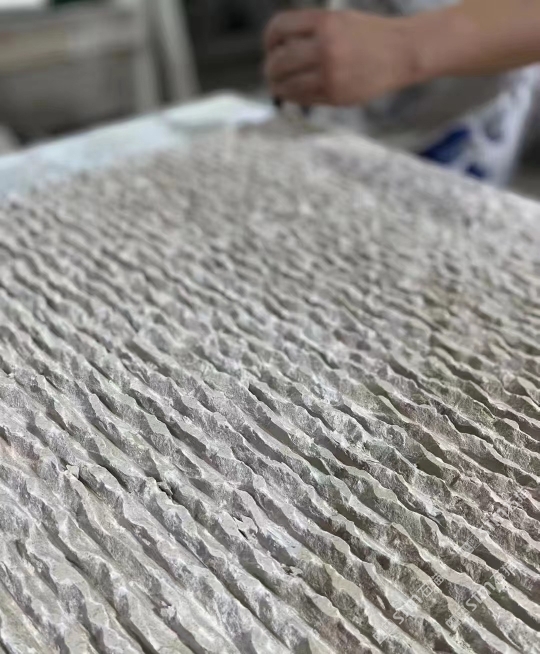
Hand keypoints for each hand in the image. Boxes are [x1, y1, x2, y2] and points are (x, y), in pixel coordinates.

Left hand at [264, 9, 417, 106]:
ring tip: (277, 85)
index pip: (279, 28)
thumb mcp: (338, 20)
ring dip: (277, 86)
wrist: (402, 52)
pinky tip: (294, 93)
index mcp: (324, 22)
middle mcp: (325, 47)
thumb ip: (309, 33)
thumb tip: (276, 54)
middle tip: (271, 71)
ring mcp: (330, 73)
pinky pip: (302, 98)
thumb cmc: (367, 36)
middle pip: (278, 61)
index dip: (269, 39)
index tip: (271, 48)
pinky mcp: (335, 95)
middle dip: (270, 68)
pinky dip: (292, 96)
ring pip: (286, 84)